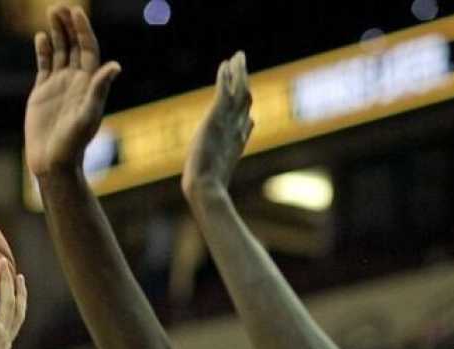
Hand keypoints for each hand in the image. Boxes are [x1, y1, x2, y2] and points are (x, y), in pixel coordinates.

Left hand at [0, 259, 26, 348]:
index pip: (12, 323)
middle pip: (18, 308)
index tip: (15, 294)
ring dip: (7, 279)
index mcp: (0, 346)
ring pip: (10, 301)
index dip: (16, 307)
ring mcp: (1, 333)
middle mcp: (5, 339)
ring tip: (2, 260)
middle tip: (17, 273)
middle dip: (18, 289)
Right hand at [24, 6, 121, 180]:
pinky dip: (42, 51)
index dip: (83, 30)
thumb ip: (99, 90)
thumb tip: (115, 66)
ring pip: (59, 52)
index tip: (76, 12)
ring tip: (51, 12)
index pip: (88, 49)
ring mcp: (58, 85)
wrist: (53, 162)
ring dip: (56, 32)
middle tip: (59, 6)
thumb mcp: (88, 116)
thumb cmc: (74, 144)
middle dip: (68, 25)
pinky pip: (44, 66)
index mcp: (88, 84)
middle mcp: (75, 81)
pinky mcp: (42, 93)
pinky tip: (40, 37)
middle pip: (73, 46)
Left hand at [182, 52, 252, 201]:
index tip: (247, 98)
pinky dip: (227, 76)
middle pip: (246, 100)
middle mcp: (237, 129)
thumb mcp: (219, 174)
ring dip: (239, 72)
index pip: (246, 121)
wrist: (206, 186)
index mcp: (237, 144)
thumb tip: (228, 165)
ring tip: (238, 56)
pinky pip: (225, 90)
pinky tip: (225, 63)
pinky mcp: (216, 116)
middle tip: (243, 66)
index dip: (247, 109)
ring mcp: (229, 122)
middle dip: (245, 82)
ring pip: (240, 91)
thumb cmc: (208, 187)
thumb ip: (224, 165)